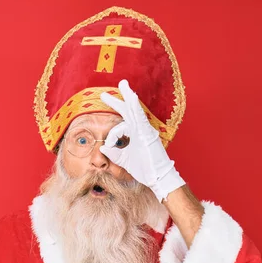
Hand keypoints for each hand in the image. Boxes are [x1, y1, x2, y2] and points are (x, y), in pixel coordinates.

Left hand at [100, 80, 184, 201]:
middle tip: (104, 93)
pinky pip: (140, 117)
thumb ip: (114, 153)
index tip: (108, 146)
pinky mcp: (147, 134)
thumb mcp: (124, 160)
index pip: (118, 128)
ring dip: (128, 96)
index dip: (111, 137)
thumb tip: (103, 147)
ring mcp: (144, 130)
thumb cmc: (144, 169)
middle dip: (116, 101)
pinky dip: (136, 107)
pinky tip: (131, 96)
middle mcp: (140, 129)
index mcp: (135, 134)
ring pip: (134, 109)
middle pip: (127, 111)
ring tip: (123, 84)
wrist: (158, 177)